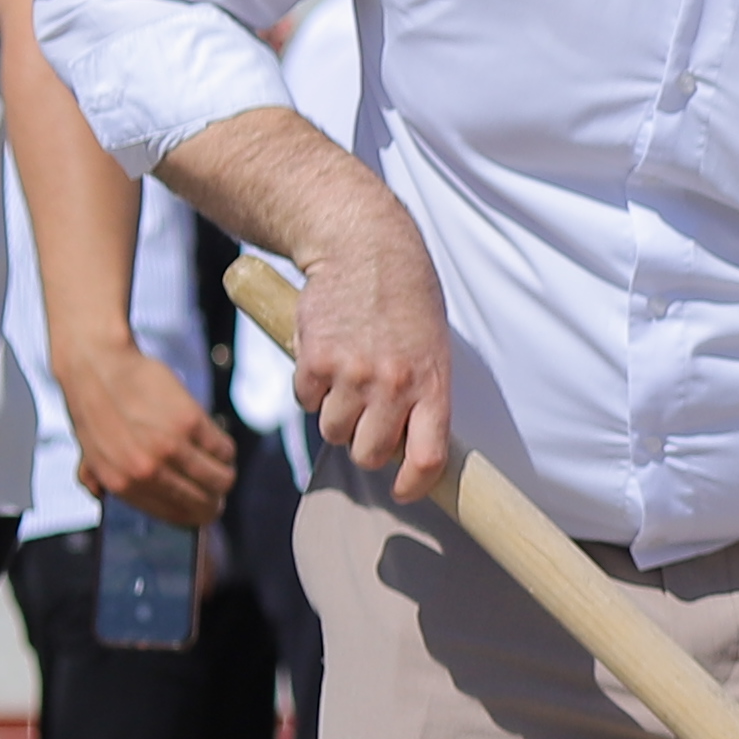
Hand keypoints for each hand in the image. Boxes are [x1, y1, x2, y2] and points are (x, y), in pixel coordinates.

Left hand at [54, 342, 241, 526]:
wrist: (98, 365)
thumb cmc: (94, 407)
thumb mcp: (88, 451)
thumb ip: (95, 478)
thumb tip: (101, 499)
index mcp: (123, 484)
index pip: (179, 516)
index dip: (199, 514)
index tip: (208, 505)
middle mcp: (147, 470)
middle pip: (206, 502)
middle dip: (217, 497)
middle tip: (218, 484)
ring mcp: (170, 446)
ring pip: (222, 478)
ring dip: (225, 472)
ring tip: (219, 460)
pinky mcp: (189, 421)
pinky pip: (223, 448)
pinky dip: (224, 447)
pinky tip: (213, 438)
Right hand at [289, 205, 458, 501]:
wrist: (364, 248)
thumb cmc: (405, 301)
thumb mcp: (432, 348)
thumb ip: (422, 395)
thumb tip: (408, 446)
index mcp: (433, 385)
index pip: (428, 457)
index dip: (414, 484)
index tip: (403, 490)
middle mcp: (395, 385)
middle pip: (369, 453)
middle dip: (365, 445)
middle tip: (366, 420)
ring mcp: (352, 374)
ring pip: (333, 432)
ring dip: (336, 416)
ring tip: (347, 381)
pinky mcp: (314, 360)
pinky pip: (305, 401)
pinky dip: (310, 389)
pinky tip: (325, 360)